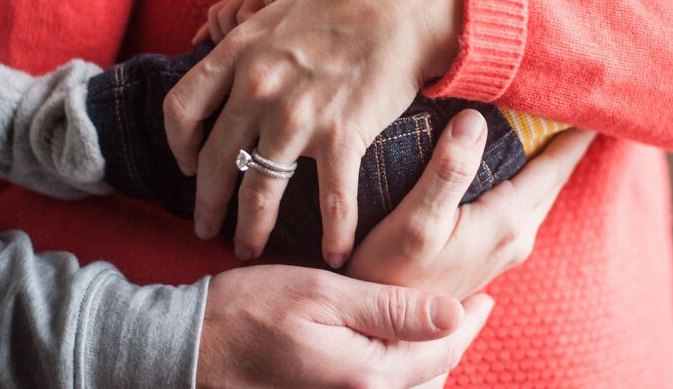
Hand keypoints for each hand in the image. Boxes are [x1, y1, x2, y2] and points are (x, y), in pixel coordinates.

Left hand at [164, 0, 461, 266]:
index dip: (179, 145)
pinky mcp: (342, 136)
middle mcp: (257, 90)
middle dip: (207, 203)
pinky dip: (334, 233)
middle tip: (206, 227)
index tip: (188, 164)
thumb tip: (217, 48)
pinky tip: (335, 253)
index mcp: (237, 54)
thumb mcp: (275, 9)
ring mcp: (298, 117)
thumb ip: (244, 38)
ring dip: (251, 229)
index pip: (181, 109)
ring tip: (248, 250)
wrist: (399, 1)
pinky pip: (332, 199)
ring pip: (261, 191)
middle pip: (214, 162)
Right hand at [196, 264, 493, 387]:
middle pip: (430, 379)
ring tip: (441, 329)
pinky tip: (398, 353)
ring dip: (430, 363)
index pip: (441, 351)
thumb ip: (390, 309)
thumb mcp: (322, 294)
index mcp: (368, 376)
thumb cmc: (248, 312)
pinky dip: (401, 378)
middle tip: (469, 308)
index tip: (485, 298)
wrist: (187, 351)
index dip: (468, 323)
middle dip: (454, 344)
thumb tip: (453, 314)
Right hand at [348, 110, 595, 298]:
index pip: (558, 164)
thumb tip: (474, 119)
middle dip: (570, 135)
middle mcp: (517, 234)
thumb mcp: (417, 220)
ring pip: (541, 186)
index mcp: (508, 221)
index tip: (600, 93)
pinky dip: (529, 169)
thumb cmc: (390, 271)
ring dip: (550, 152)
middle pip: (556, 174)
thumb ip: (449, 170)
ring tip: (554, 115)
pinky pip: (523, 198)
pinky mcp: (490, 249)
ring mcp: (506, 245)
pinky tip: (517, 153)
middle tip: (578, 93)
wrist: (381, 324)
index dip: (579, 129)